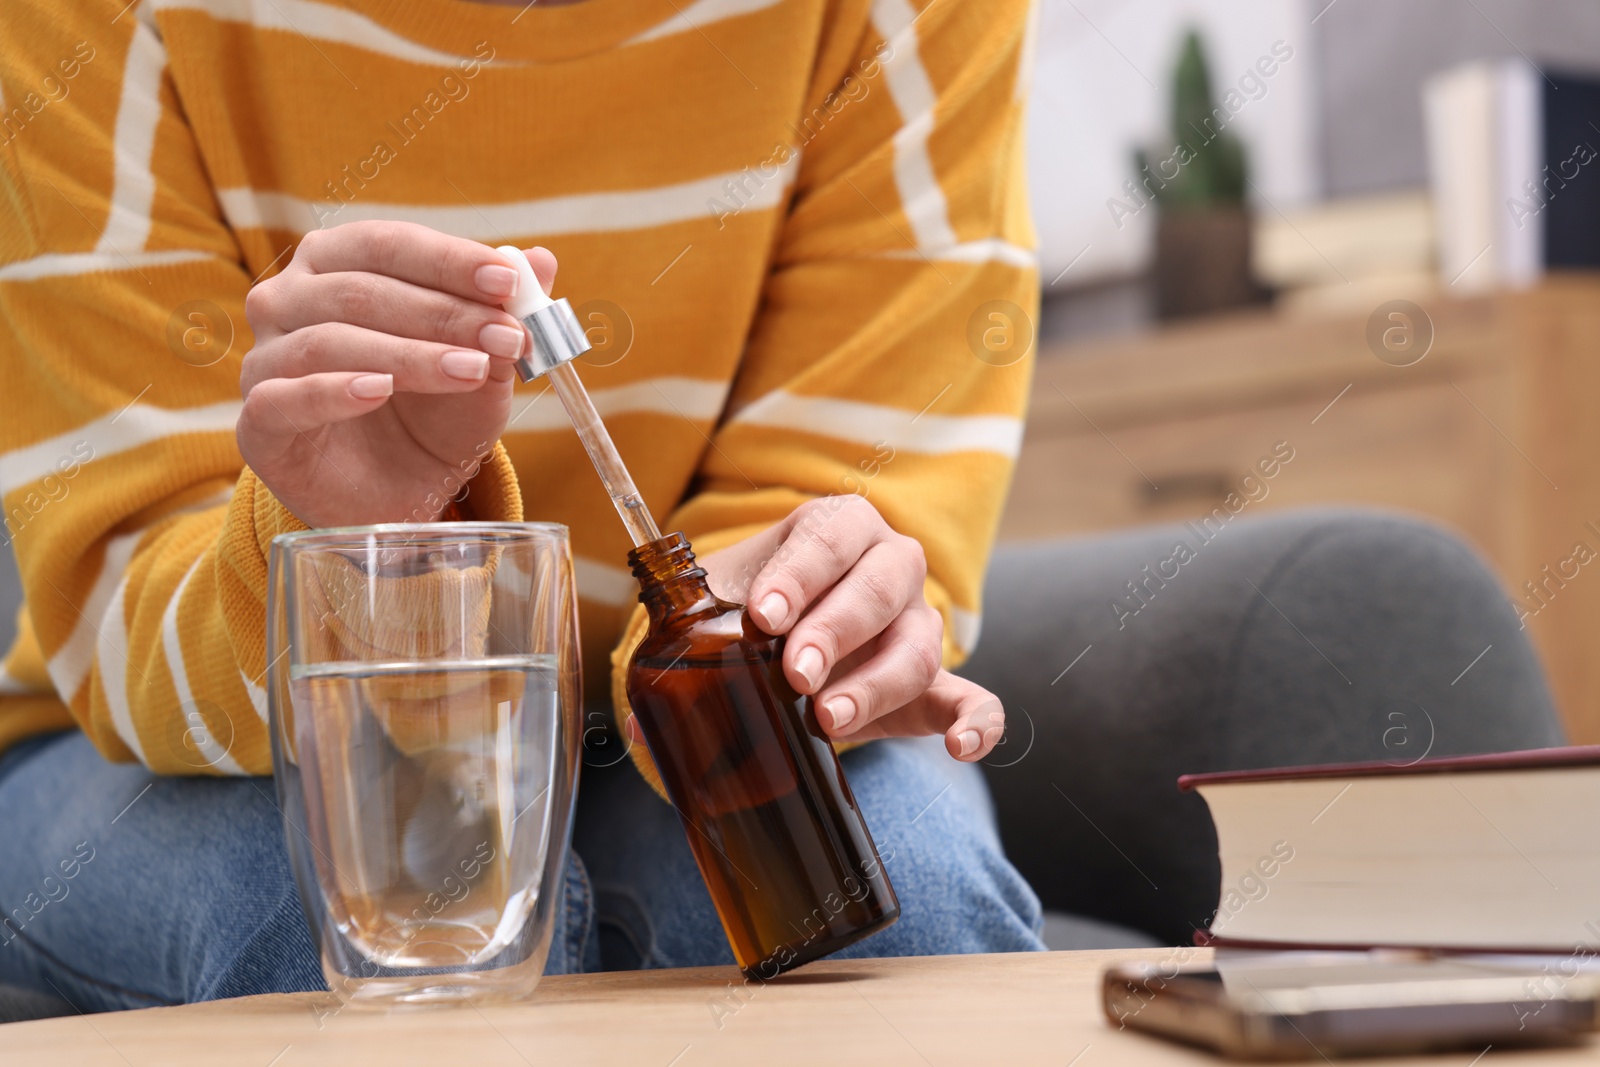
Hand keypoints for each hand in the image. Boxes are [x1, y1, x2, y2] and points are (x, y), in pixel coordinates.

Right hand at [237, 221, 555, 527]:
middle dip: (443, 312)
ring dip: (411, 354)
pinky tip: (381, 390)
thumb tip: (541, 261)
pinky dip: (335, 390)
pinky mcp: (259, 423)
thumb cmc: (433, 414)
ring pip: (330, 340)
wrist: (399, 493)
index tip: (507, 281)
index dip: (448, 259)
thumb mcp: (482, 363)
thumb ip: (502, 312)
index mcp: (335, 264)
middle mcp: (288, 300)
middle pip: (361, 290)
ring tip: (473, 369)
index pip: (388, 244)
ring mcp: (266, 359)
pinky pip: (287, 398)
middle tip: (506, 335)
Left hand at [698, 496, 1005, 760]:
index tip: (764, 615)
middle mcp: (890, 567)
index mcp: (839, 528)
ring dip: (875, 685)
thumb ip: (681, 648)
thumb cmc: (754, 610)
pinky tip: (960, 750)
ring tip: (827, 721)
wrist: (789, 635)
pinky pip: (974, 700)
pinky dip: (978, 723)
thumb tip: (639, 728)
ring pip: (919, 648)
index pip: (829, 539)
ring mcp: (919, 626)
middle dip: (836, 630)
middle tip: (794, 673)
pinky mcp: (937, 684)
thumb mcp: (720, 607)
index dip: (800, 575)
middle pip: (881, 588)